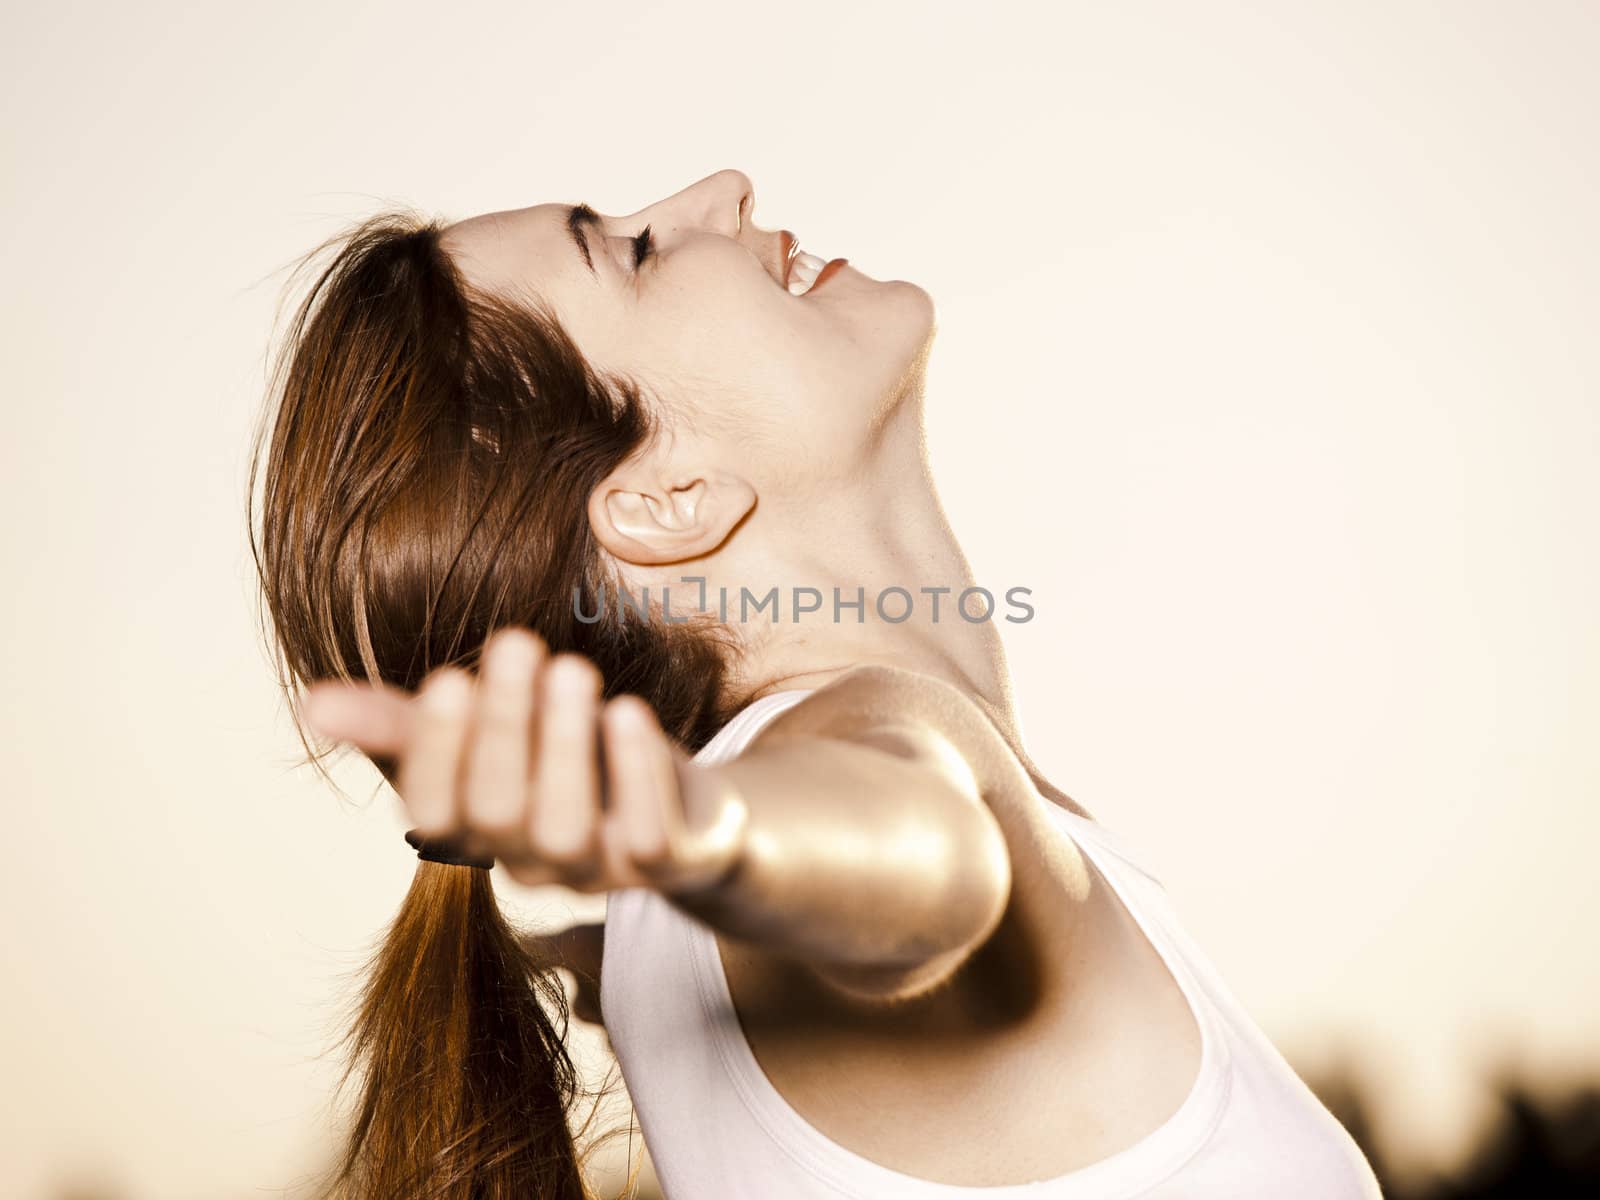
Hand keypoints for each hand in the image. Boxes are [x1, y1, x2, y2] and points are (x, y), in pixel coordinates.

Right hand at [300, 627, 745, 893]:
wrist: (691, 812)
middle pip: (498, 814)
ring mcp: (600, 870)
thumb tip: (314, 703)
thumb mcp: (493, 732)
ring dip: (565, 747)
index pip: (434, 814)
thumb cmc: (571, 760)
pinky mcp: (667, 862)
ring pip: (564, 833)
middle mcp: (531, 862)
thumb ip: (408, 723)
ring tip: (574, 670)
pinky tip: (628, 714)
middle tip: (519, 643)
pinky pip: (649, 841)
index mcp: (481, 831)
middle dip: (505, 728)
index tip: (450, 678)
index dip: (437, 754)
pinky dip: (639, 776)